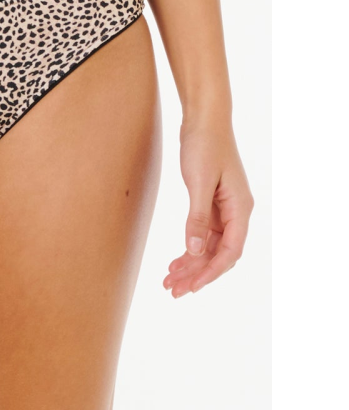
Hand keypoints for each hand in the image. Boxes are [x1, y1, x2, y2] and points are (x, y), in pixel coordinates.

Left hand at [163, 119, 253, 296]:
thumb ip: (197, 217)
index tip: (192, 286)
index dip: (211, 272)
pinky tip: (175, 261)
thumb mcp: (198, 183)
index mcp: (240, 208)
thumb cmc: (204, 145)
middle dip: (197, 273)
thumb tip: (196, 250)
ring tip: (169, 280)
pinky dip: (190, 248)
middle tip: (174, 291)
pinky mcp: (210, 202)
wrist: (203, 119)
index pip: (230, 251)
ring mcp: (224, 208)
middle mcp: (236, 211)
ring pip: (210, 246)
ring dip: (191, 264)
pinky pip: (203, 233)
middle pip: (220, 253)